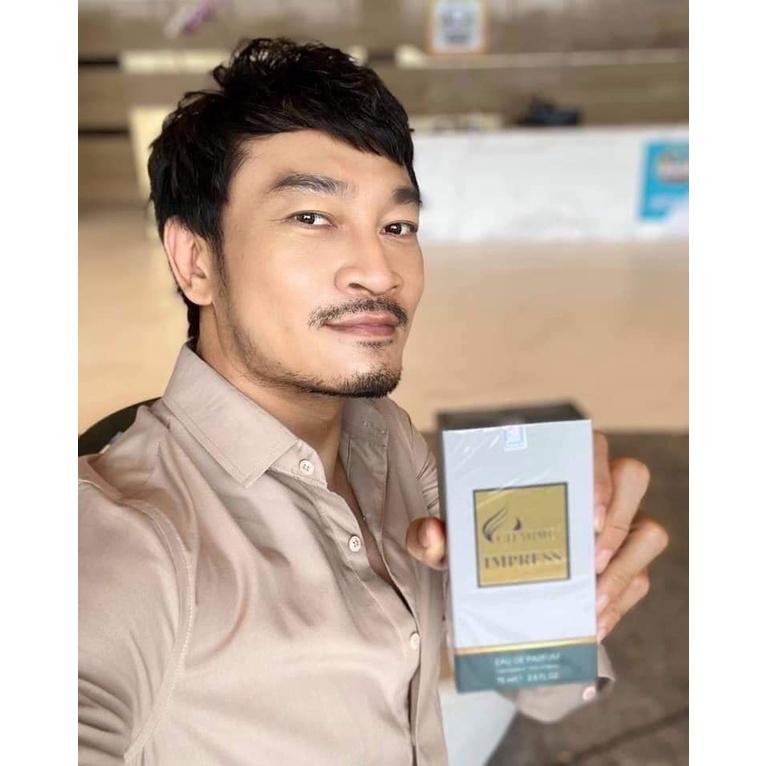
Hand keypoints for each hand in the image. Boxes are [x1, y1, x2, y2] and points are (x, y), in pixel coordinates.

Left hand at [405, 431, 669, 640]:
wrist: (482, 582)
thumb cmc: (469, 546)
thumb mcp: (446, 543)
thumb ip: (429, 537)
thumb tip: (430, 533)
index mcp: (551, 465)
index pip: (592, 445)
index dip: (599, 473)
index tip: (586, 514)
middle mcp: (592, 488)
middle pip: (633, 478)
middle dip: (618, 520)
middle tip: (589, 560)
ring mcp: (615, 526)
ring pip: (650, 531)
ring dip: (627, 567)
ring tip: (591, 600)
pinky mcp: (623, 564)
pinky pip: (640, 579)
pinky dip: (620, 602)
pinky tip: (591, 622)